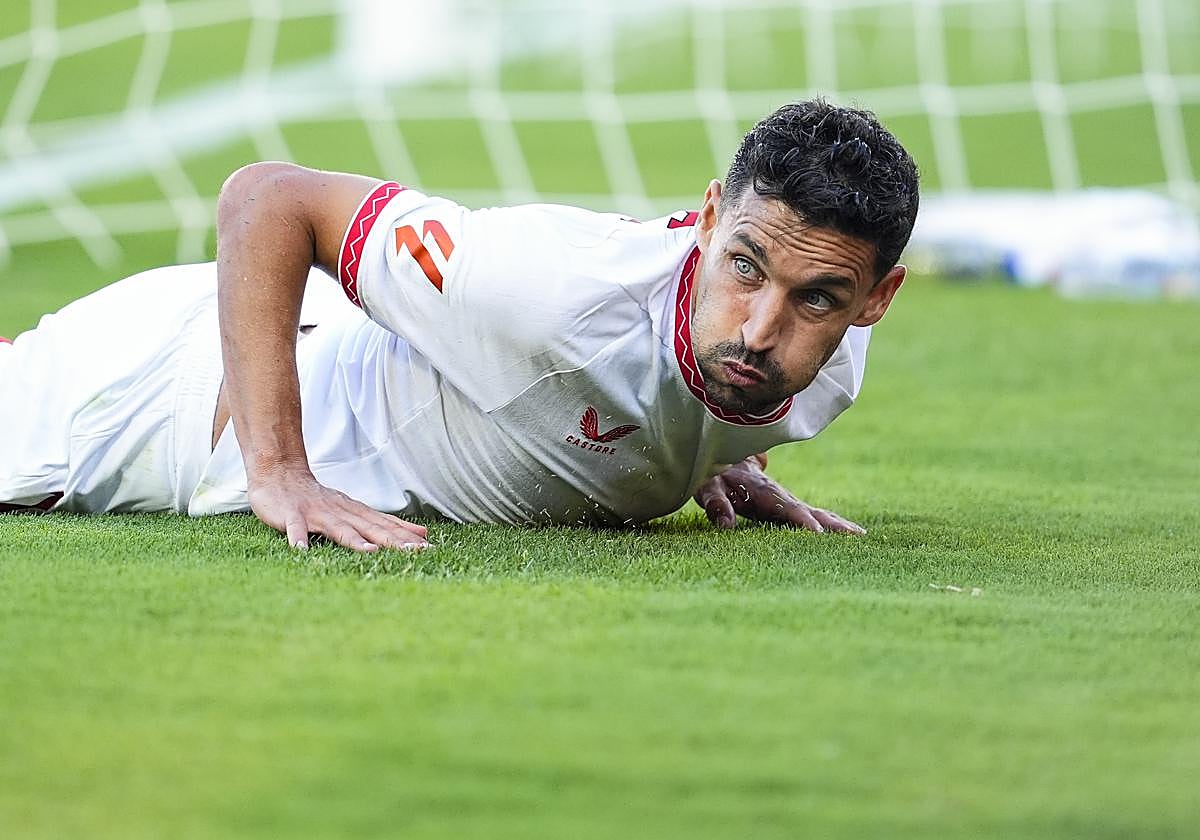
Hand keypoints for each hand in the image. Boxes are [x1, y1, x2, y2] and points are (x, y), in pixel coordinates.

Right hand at [248, 467, 430, 551]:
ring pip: (339, 529)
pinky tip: (301, 551)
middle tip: (414, 552)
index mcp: (357, 513)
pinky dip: (298, 539)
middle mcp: (342, 513)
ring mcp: (317, 514)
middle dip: (394, 541)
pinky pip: (296, 529)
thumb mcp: (357, 510)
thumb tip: (423, 533)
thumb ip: (386, 524)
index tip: (429, 549)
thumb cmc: (320, 500)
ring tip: (371, 553)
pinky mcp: (292, 516)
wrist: (281, 474)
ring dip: (355, 541)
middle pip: (371, 528)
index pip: (387, 526)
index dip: (407, 538)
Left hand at [694, 454, 865, 533]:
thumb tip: (726, 524)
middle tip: (856, 537)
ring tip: (860, 537)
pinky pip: (809, 513)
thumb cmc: (712, 476)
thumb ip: (716, 504)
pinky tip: (846, 532)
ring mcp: (784, 499)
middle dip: (831, 523)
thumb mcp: (708, 488)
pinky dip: (829, 522)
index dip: (800, 519)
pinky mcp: (785, 504)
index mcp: (761, 492)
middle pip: (808, 510)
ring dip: (836, 523)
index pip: (784, 507)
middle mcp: (778, 495)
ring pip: (813, 511)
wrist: (719, 453)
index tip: (818, 532)